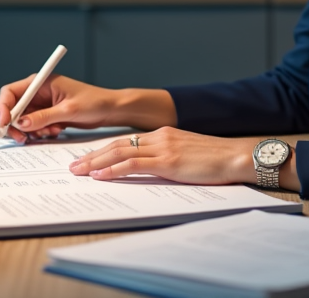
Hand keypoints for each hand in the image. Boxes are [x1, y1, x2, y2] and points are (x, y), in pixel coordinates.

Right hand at [0, 74, 120, 143]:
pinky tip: (55, 131)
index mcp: (40, 82)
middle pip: (13, 109)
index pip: (10, 92)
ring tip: (50, 132)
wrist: (110, 110)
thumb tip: (20, 124)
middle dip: (15, 125)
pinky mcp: (48, 115)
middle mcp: (38, 92)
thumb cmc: (94, 102)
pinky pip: (34, 126)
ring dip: (31, 130)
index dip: (3, 107)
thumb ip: (43, 117)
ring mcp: (42, 104)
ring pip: (22, 121)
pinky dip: (40, 132)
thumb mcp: (68, 110)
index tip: (4, 123)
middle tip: (22, 138)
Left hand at [68, 127, 256, 184]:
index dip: (105, 150)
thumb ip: (167, 158)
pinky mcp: (168, 162)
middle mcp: (159, 137)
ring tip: (78, 171)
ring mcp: (163, 148)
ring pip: (120, 152)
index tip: (89, 158)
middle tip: (73, 165)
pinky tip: (99, 175)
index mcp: (163, 134)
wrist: (236, 156)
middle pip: (117, 144)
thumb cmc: (216, 160)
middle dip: (92, 155)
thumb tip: (150, 170)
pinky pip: (133, 164)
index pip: (126, 141)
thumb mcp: (187, 155)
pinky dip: (113, 169)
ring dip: (95, 162)